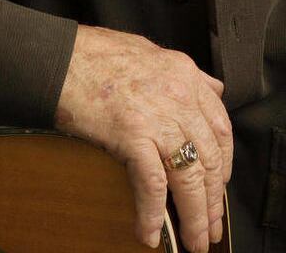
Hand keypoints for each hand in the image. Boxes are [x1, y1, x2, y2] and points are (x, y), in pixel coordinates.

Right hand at [54, 25, 232, 251]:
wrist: (60, 57)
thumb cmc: (97, 54)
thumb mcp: (154, 52)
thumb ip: (187, 73)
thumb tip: (212, 87)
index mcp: (187, 77)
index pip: (221, 127)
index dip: (225, 163)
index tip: (221, 186)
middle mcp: (180, 97)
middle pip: (211, 158)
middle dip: (214, 199)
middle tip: (213, 226)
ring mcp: (158, 117)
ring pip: (190, 176)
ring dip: (195, 215)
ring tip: (194, 240)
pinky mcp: (132, 135)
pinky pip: (152, 183)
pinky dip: (153, 213)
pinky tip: (150, 232)